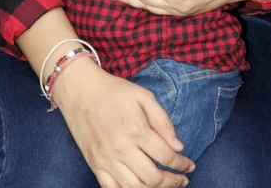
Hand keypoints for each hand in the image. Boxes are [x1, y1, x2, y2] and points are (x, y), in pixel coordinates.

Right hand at [53, 58, 194, 187]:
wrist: (81, 91)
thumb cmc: (114, 91)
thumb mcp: (143, 96)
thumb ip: (163, 121)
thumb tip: (178, 146)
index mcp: (137, 130)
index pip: (166, 157)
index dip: (182, 164)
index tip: (189, 166)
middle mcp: (122, 149)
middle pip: (153, 179)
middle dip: (172, 182)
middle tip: (181, 179)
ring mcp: (107, 160)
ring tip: (165, 185)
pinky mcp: (95, 165)